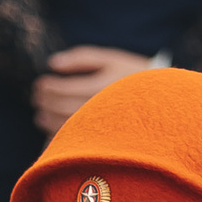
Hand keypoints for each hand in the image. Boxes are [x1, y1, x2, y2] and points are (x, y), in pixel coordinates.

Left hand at [31, 46, 157, 134]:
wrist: (163, 101)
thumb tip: (52, 64)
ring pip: (66, 127)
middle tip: (37, 98)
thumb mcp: (110, 58)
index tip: (40, 84)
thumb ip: (81, 58)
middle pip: (61, 108)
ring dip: (48, 121)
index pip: (62, 89)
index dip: (47, 87)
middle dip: (44, 102)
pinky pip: (77, 143)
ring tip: (41, 115)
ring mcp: (104, 128)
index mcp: (101, 86)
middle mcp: (102, 109)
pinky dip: (61, 139)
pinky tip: (53, 134)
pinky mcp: (106, 141)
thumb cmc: (133, 75)